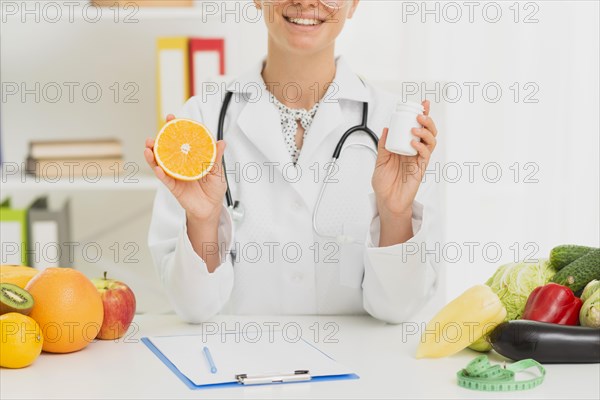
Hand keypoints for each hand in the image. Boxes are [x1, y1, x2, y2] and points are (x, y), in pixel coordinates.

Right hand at [144, 114, 226, 223]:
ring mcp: (175, 175)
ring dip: (152, 155)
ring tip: (149, 147)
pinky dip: (160, 173)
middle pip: (166, 149)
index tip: (171, 118)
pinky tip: (156, 167)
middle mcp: (180, 165)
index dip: (174, 129)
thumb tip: (221, 142)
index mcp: (189, 158)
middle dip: (159, 139)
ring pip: (160, 163)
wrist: (211, 208)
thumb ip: (216, 157)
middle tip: (155, 132)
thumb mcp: (217, 171)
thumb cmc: (214, 189)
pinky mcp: (174, 187)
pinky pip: (165, 179)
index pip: (180, 140)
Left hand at [372, 100, 437, 218]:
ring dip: (425, 132)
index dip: (423, 115)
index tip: (423, 103)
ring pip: (431, 142)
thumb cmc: (385, 183)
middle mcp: (416, 152)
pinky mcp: (420, 169)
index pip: (418, 128)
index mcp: (407, 147)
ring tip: (416, 127)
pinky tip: (413, 143)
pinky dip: (421, 147)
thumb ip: (383, 146)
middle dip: (428, 120)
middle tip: (420, 114)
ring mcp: (419, 160)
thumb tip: (386, 129)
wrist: (387, 200)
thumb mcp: (380, 160)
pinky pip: (425, 156)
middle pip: (429, 132)